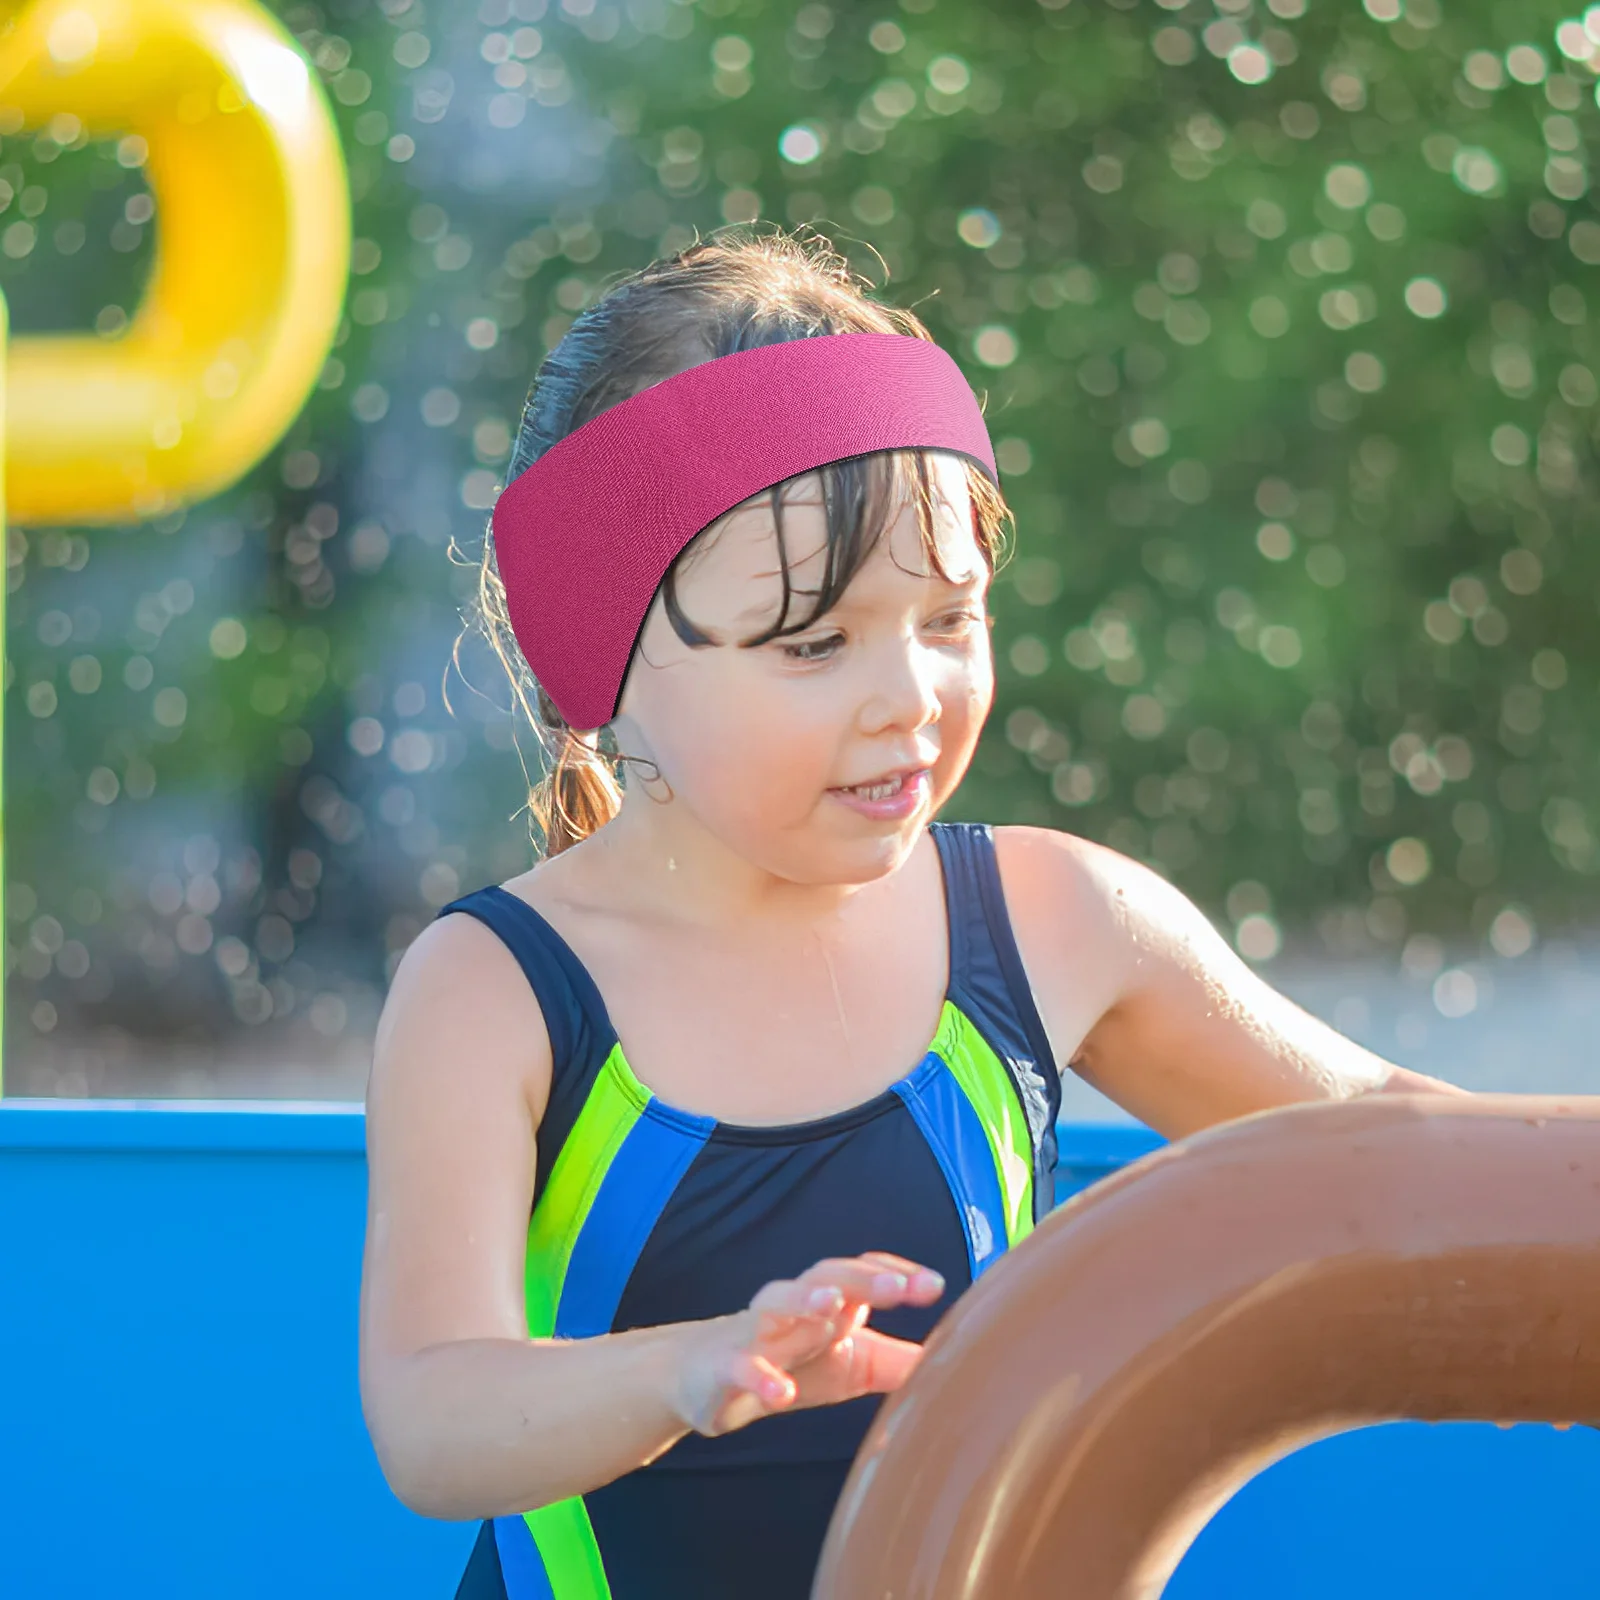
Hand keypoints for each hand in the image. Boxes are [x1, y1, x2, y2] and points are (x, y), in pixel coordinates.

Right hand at [669, 1252, 946, 1437]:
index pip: (863, 1271)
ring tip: (834, 1304)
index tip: (935, 1286)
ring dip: (806, 1299)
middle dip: (864, 1278)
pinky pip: (742, 1367)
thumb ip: (896, 1363)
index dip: (897, 1274)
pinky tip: (782, 1392)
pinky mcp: (725, 1367)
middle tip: (900, 1287)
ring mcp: (756, 1331)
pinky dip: (761, 1377)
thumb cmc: (788, 1360)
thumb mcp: (849, 1365)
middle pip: (827, 1275)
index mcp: (826, 1299)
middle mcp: (793, 1303)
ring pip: (778, 1303)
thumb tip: (953, 1367)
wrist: (705, 1377)